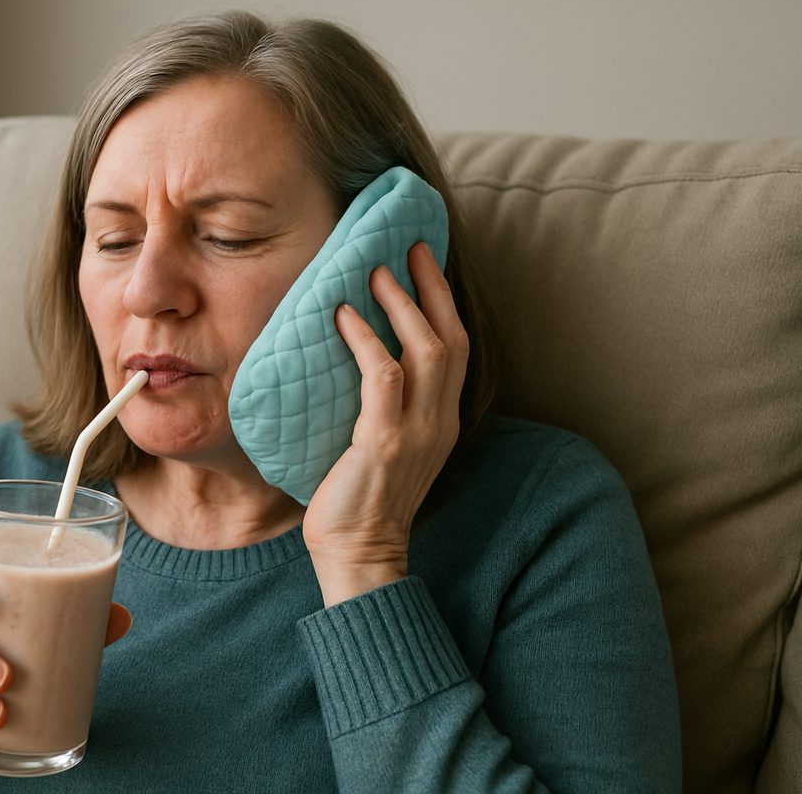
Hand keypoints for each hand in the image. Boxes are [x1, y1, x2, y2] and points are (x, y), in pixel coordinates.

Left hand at [303, 241, 468, 606]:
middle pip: (450, 338)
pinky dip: (365, 341)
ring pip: (426, 350)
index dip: (443, 302)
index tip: (425, 262)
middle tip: (408, 248)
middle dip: (432, 287)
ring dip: (402, 304)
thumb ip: (386, 404)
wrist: (361, 554)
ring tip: (376, 272)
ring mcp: (418, 432)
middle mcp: (441, 421)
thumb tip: (357, 354)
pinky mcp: (385, 443)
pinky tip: (345, 316)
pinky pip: (382, 378)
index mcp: (444, 420)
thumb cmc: (361, 498)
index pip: (457, 348)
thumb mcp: (386, 444)